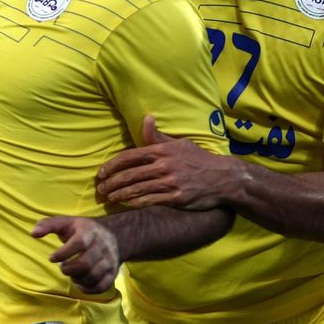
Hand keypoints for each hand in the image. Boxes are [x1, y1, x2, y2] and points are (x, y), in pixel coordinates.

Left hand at [32, 216, 119, 293]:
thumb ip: (48, 225)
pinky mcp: (113, 273)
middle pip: (86, 263)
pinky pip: (100, 287)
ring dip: (77, 279)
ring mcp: (109, 260)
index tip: (52, 258)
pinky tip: (79, 282)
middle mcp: (102, 245)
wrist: (113, 235)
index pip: (80, 243)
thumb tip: (33, 233)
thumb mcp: (66, 222)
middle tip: (63, 267)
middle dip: (69, 269)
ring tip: (71, 273)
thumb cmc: (82, 230)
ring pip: (93, 276)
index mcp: (89, 231)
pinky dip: (87, 289)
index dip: (64, 253)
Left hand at [97, 115, 236, 209]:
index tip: (101, 173)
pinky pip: (151, 201)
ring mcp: (171, 182)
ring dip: (120, 195)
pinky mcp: (177, 198)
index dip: (112, 166)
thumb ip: (158, 136)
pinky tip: (127, 205)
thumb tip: (147, 118)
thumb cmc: (199, 159)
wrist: (223, 177)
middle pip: (130, 174)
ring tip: (109, 198)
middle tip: (100, 189)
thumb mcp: (179, 143)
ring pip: (137, 189)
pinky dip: (136, 203)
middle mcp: (164, 165)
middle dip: (111, 182)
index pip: (129, 156)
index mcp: (162, 150)